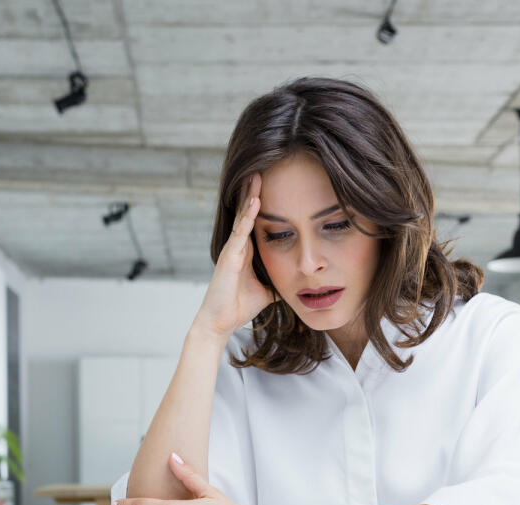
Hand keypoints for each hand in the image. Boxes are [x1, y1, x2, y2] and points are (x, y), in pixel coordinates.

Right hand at [193, 173, 276, 339]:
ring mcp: (232, 250)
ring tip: (257, 175)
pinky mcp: (229, 257)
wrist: (220, 322)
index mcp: (246, 252)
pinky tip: (255, 201)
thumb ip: (280, 281)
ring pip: (242, 218)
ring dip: (250, 196)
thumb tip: (299, 282)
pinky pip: (240, 232)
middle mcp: (238, 247)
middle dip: (254, 192)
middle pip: (247, 214)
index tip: (273, 185)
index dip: (262, 204)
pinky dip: (248, 216)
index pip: (256, 222)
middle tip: (262, 168)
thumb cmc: (240, 307)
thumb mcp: (268, 291)